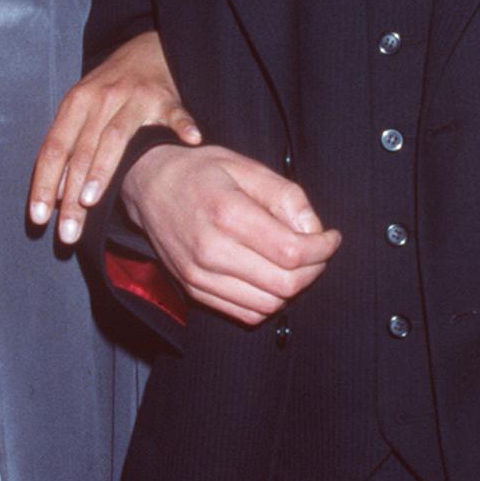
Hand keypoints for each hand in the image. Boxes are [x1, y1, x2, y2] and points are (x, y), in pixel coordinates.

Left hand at [28, 30, 200, 247]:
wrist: (147, 48)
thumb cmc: (110, 89)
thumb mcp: (82, 108)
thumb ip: (70, 146)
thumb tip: (56, 195)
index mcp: (76, 103)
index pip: (55, 148)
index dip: (45, 184)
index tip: (40, 219)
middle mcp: (102, 98)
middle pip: (82, 151)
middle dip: (71, 195)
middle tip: (67, 232)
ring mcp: (135, 97)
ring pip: (116, 136)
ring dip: (101, 168)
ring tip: (90, 200)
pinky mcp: (167, 98)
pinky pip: (175, 114)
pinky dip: (182, 126)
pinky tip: (190, 140)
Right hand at [123, 144, 339, 325]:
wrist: (148, 185)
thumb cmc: (200, 172)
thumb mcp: (247, 167)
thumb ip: (286, 197)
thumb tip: (314, 230)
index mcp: (227, 214)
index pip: (291, 252)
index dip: (322, 250)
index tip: (331, 238)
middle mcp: (211, 251)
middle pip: (284, 284)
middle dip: (313, 270)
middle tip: (317, 252)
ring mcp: (199, 276)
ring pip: (268, 305)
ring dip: (292, 288)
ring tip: (294, 263)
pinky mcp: (194, 290)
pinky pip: (245, 313)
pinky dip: (268, 301)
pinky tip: (269, 276)